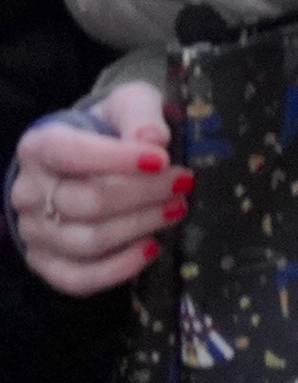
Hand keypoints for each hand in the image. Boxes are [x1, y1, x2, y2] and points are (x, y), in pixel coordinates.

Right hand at [6, 83, 179, 296]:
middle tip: (184, 184)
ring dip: (140, 226)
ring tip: (176, 208)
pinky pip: (77, 278)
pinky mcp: (47, 263)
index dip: (116, 159)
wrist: (93, 158)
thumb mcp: (128, 104)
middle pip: (87, 202)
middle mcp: (29, 191)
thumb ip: (139, 114)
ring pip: (88, 240)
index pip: (69, 153)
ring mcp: (35, 231)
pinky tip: (152, 248)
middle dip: (144, 194)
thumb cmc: (110, 129)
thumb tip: (153, 139)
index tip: (162, 159)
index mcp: (39, 146)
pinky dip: (118, 269)